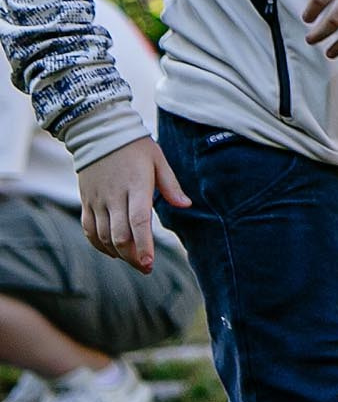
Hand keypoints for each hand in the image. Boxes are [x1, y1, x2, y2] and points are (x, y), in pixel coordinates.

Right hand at [76, 138, 187, 272]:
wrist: (100, 133)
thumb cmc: (136, 147)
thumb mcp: (159, 160)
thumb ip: (171, 185)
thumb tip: (186, 206)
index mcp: (136, 186)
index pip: (139, 221)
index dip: (143, 244)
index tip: (149, 263)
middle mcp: (114, 196)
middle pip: (120, 235)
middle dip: (132, 256)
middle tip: (145, 268)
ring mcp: (97, 200)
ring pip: (103, 235)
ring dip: (117, 252)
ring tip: (133, 260)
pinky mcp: (86, 201)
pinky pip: (89, 229)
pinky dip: (98, 244)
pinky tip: (112, 251)